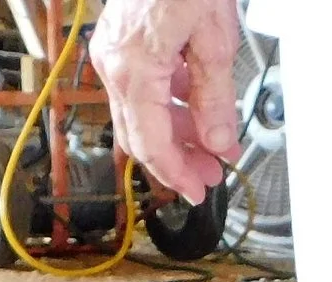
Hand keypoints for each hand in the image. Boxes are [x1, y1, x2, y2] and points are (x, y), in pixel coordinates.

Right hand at [90, 0, 241, 201]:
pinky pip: (140, 86)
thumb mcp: (214, 40)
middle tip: (210, 173)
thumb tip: (218, 141)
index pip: (151, 143)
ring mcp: (114, 52)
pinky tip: (195, 105)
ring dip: (175, 133)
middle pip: (140, 133)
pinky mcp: (121, 41)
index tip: (198, 191)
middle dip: (176, 159)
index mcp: (135, 68)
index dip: (175, 174)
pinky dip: (167, 103)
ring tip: (212, 143)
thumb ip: (215, 97)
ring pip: (139, 112)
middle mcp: (115, 63)